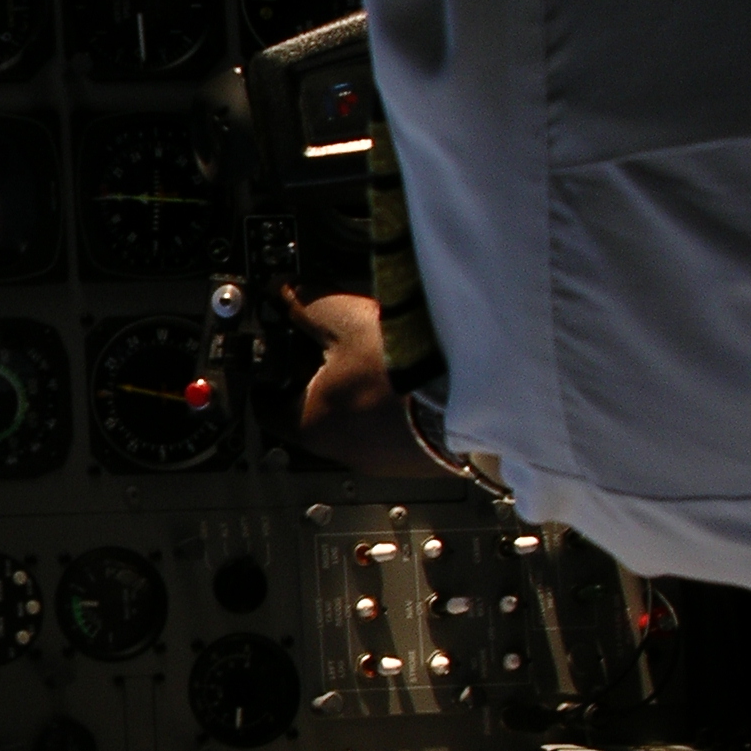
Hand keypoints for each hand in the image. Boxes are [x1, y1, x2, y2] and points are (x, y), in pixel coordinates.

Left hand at [281, 287, 450, 479]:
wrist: (484, 397)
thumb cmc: (409, 368)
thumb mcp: (346, 321)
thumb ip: (306, 306)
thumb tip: (284, 291)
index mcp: (311, 425)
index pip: (266, 406)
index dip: (268, 377)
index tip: (273, 359)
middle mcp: (343, 452)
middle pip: (315, 413)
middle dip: (320, 380)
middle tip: (332, 346)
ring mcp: (385, 459)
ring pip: (359, 422)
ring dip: (363, 394)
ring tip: (381, 359)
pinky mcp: (421, 458)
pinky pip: (397, 430)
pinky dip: (398, 408)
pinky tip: (415, 382)